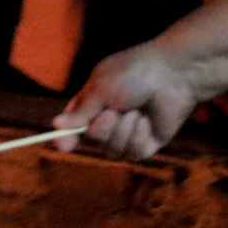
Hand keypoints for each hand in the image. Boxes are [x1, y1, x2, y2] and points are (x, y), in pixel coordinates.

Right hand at [54, 43, 197, 158]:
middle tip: (115, 110)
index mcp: (93, 102)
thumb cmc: (133, 74)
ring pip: (113, 150)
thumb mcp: (100, 89)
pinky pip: (133, 153)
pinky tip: (147, 121)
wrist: (173, 77)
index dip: (66, 136)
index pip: (73, 124)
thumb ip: (79, 112)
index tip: (63, 146)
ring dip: (123, 131)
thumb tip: (55, 125)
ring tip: (137, 112)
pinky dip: (139, 137)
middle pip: (93, 140)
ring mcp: (128, 132)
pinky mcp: (148, 143)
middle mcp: (108, 119)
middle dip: (102, 128)